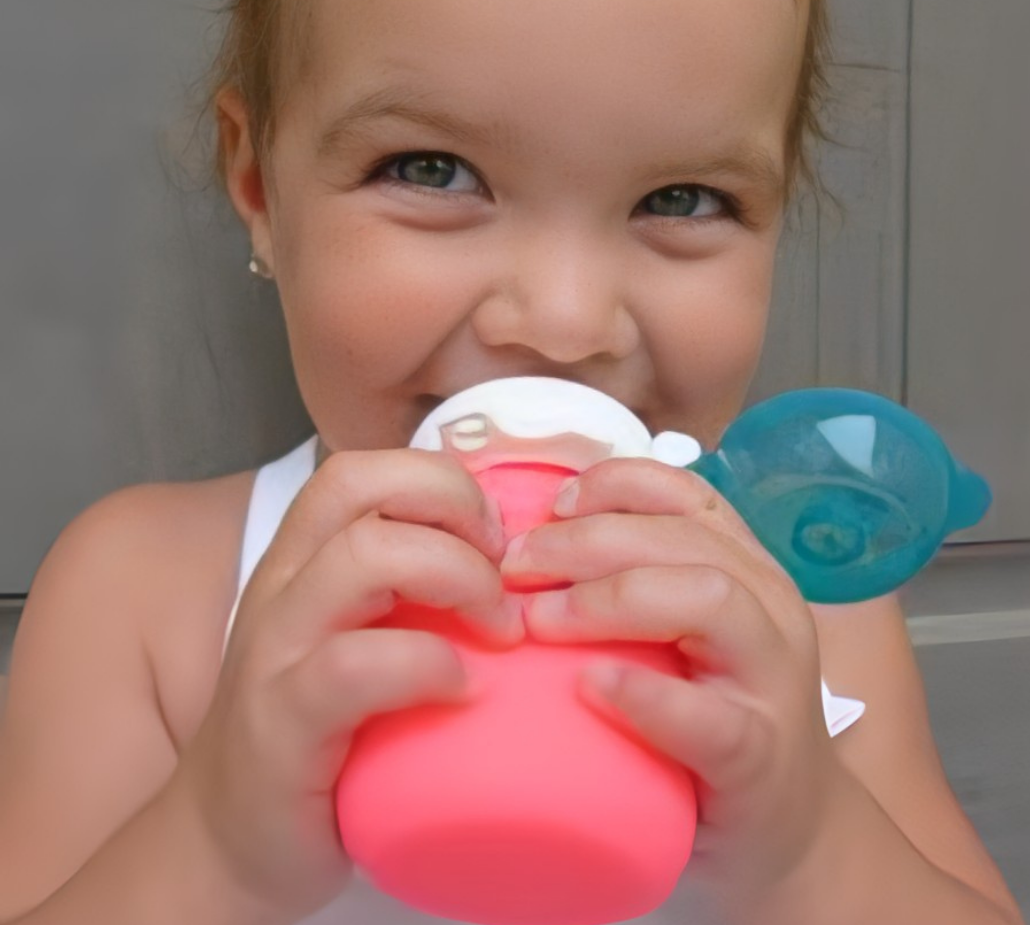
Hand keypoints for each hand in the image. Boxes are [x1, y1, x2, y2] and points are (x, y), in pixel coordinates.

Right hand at [170, 449, 521, 921]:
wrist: (230, 842)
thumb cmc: (326, 729)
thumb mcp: (363, 636)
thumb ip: (411, 589)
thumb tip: (517, 556)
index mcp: (304, 559)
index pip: (364, 469)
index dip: (441, 480)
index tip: (495, 537)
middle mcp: (283, 587)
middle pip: (360, 487)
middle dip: (455, 508)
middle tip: (506, 573)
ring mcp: (276, 652)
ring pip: (361, 559)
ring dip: (458, 577)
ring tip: (500, 629)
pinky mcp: (282, 724)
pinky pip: (357, 665)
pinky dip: (428, 664)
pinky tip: (464, 689)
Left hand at [501, 459, 844, 900]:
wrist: (795, 836)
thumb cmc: (714, 722)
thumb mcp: (684, 639)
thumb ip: (636, 591)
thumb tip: (525, 555)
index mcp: (745, 571)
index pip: (688, 495)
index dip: (617, 484)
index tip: (555, 503)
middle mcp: (770, 609)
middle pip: (686, 539)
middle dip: (589, 539)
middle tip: (515, 565)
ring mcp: (774, 684)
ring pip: (711, 600)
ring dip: (613, 598)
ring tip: (540, 620)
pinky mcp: (762, 761)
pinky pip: (712, 721)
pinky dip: (649, 697)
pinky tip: (593, 686)